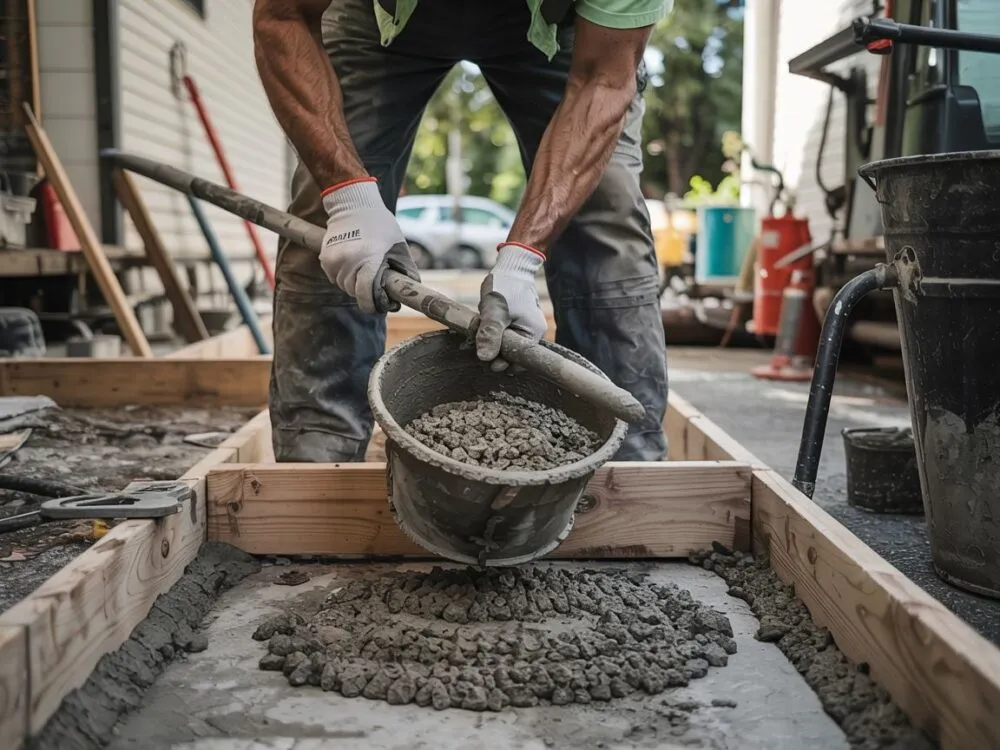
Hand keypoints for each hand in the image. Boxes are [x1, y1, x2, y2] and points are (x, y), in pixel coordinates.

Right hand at [318, 177, 419, 313]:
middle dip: (366, 292)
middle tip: (376, 285)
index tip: (379, 307)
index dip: (373, 305)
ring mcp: (333, 260)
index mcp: (368, 259)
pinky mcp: (325, 258)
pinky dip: (344, 275)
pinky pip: (335, 277)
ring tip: (364, 270)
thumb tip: (410, 292)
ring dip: (354, 284)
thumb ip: (405, 270)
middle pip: (354, 292)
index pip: (365, 294)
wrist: (353, 204)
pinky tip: (353, 264)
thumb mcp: (398, 246)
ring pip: (343, 285)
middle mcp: (347, 261)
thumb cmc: (380, 224)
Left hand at [476, 243, 546, 371]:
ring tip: (484, 326)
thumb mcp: (494, 311)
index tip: (487, 360)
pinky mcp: (515, 322)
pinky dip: (494, 332)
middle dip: (496, 350)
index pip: (519, 361)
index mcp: (533, 334)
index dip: (503, 363)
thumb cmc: (506, 286)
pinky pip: (504, 334)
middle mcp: (532, 334)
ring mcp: (524, 327)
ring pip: (505, 344)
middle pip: (511, 355)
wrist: (511, 266)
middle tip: (481, 340)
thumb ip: (490, 334)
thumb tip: (485, 358)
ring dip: (493, 340)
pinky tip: (486, 323)